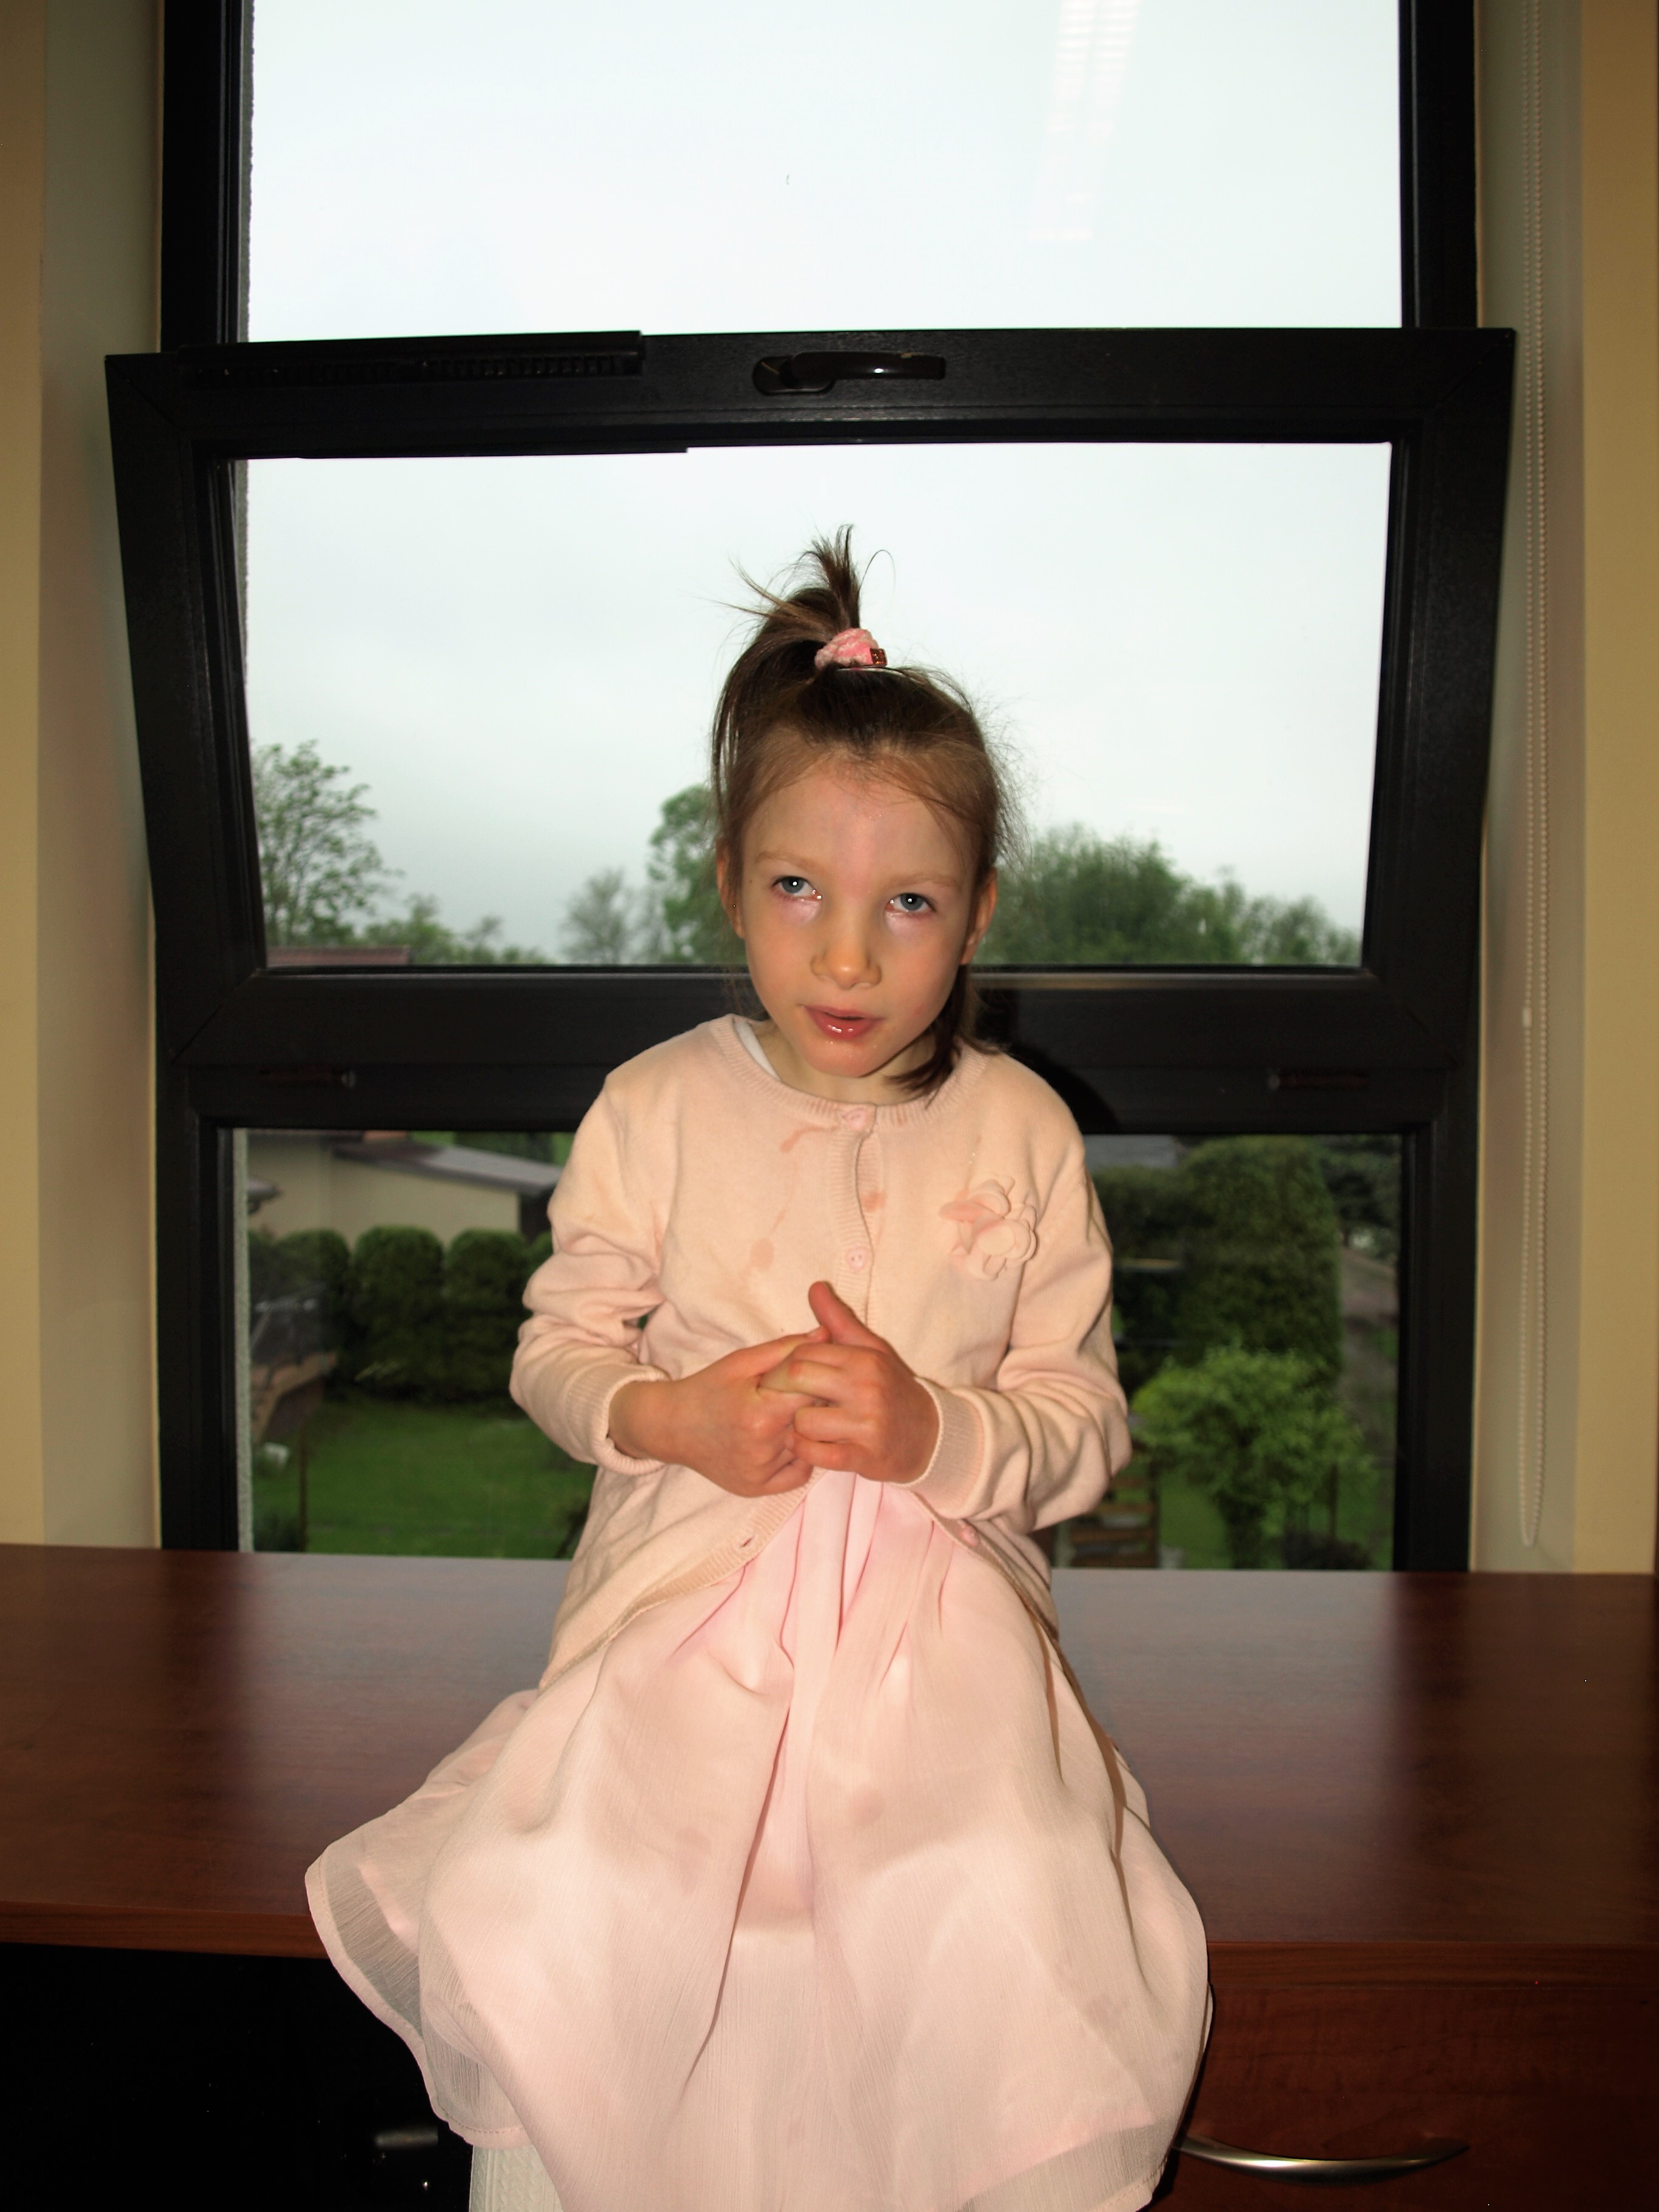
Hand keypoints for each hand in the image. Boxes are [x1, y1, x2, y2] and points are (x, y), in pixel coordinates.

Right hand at [609, 1331, 826, 1497]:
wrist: (672, 1427)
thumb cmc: (708, 1389)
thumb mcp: (742, 1362)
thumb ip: (787, 1349)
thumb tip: (827, 1334)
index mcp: (759, 1413)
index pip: (814, 1394)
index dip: (817, 1381)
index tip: (810, 1376)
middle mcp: (762, 1448)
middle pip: (813, 1422)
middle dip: (814, 1406)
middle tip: (798, 1397)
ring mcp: (760, 1472)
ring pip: (808, 1447)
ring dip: (805, 1432)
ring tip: (784, 1417)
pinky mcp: (758, 1489)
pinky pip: (799, 1474)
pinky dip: (797, 1457)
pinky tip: (781, 1441)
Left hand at [759, 1282, 938, 1484]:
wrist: (930, 1436)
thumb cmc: (891, 1389)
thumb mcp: (871, 1350)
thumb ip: (839, 1320)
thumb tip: (814, 1286)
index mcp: (864, 1359)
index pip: (803, 1351)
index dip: (783, 1364)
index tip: (780, 1376)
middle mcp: (866, 1388)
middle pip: (797, 1378)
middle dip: (781, 1389)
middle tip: (780, 1398)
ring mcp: (866, 1424)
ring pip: (803, 1421)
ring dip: (795, 1425)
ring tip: (803, 1423)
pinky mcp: (864, 1457)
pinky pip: (816, 1454)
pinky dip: (805, 1450)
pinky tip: (810, 1444)